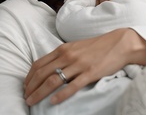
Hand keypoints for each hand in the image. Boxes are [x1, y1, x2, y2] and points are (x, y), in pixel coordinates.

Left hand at [23, 28, 145, 105]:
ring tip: (32, 102)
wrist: (120, 43)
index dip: (29, 77)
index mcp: (63, 49)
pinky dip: (61, 95)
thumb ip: (63, 55)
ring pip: (53, 80)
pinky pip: (72, 86)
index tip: (25, 86)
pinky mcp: (90, 73)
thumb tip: (50, 67)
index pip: (39, 64)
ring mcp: (79, 65)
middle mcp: (68, 56)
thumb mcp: (76, 47)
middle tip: (26, 98)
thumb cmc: (98, 46)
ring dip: (40, 92)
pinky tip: (53, 102)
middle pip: (43, 73)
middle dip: (31, 87)